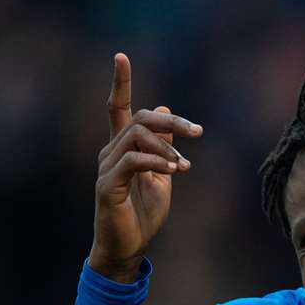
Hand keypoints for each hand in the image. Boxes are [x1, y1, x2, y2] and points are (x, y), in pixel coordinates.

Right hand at [90, 53, 202, 282]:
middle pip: (140, 119)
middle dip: (171, 121)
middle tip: (197, 131)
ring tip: (184, 166)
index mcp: (122, 148)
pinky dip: (156, 162)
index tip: (120, 56)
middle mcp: (110, 152)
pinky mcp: (107, 186)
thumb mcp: (161, 175)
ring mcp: (106, 168)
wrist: (127, 248)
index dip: (120, 83)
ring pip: (137, 137)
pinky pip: (133, 161)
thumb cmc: (142, 215)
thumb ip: (163, 146)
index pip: (118, 108)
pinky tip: (173, 171)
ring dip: (167, 147)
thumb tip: (165, 110)